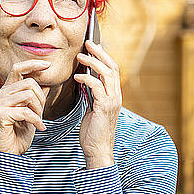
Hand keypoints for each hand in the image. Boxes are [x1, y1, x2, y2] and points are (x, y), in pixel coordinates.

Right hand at [0, 60, 50, 155]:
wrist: (8, 154)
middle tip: (41, 113)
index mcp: (6, 92)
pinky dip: (36, 120)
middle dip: (41, 98)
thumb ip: (36, 99)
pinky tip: (39, 128)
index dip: (32, 64)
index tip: (48, 65)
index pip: (17, 68)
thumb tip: (46, 84)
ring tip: (39, 121)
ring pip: (28, 95)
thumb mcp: (31, 114)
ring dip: (39, 110)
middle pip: (29, 83)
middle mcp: (0, 95)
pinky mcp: (0, 114)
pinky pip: (26, 111)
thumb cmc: (18, 135)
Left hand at [74, 40, 121, 167]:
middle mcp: (116, 96)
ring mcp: (112, 101)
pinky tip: (76, 77)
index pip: (112, 70)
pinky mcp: (105, 107)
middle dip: (99, 53)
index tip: (92, 47)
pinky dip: (86, 79)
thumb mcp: (92, 109)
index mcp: (114, 95)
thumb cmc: (93, 132)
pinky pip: (96, 87)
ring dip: (92, 62)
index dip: (103, 56)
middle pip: (111, 67)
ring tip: (80, 56)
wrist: (97, 150)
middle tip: (87, 43)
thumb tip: (84, 80)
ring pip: (106, 74)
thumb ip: (92, 95)